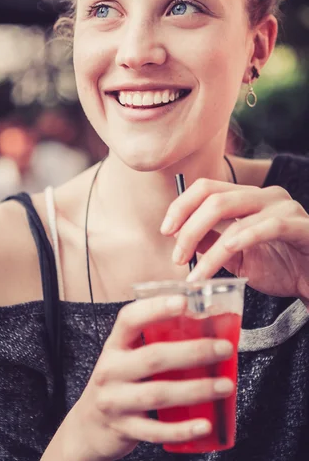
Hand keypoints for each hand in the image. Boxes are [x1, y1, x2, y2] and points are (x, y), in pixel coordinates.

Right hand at [64, 296, 233, 460]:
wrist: (87, 429)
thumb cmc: (117, 385)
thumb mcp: (125, 359)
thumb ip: (152, 345)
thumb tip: (203, 329)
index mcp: (114, 346)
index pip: (129, 319)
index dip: (155, 308)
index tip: (184, 301)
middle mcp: (110, 370)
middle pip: (153, 357)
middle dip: (193, 351)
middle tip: (224, 349)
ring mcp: (114, 401)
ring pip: (158, 394)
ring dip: (195, 390)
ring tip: (225, 386)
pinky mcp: (123, 429)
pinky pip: (155, 431)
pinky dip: (182, 429)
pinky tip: (205, 426)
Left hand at [161, 178, 308, 299]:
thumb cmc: (281, 268)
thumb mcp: (237, 257)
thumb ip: (211, 243)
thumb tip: (180, 237)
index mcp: (248, 198)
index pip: (206, 188)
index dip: (181, 206)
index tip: (165, 231)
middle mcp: (265, 196)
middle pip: (214, 198)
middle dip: (188, 228)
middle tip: (177, 257)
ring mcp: (284, 208)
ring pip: (234, 214)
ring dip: (208, 246)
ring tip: (196, 273)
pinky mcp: (301, 225)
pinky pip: (268, 226)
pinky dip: (242, 239)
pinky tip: (225, 254)